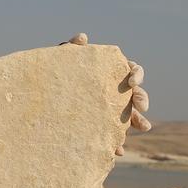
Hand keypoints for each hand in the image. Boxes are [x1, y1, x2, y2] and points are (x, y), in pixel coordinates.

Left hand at [65, 33, 150, 154]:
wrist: (42, 97)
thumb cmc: (56, 74)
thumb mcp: (61, 61)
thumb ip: (71, 49)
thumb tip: (83, 38)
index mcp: (111, 72)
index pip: (131, 70)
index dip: (136, 74)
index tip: (132, 81)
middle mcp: (116, 91)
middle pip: (136, 93)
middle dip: (142, 98)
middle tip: (141, 106)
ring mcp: (112, 110)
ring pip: (132, 115)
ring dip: (140, 121)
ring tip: (145, 127)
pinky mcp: (104, 127)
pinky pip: (114, 136)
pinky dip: (118, 142)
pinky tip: (118, 149)